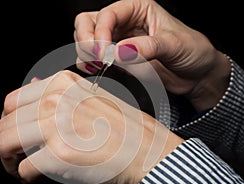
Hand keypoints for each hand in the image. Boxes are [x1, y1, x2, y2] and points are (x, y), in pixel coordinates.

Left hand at [0, 70, 182, 183]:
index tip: (16, 136)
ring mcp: (57, 126)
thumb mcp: (90, 97)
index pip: (12, 102)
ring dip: (10, 161)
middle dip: (6, 144)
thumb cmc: (122, 128)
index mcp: (62, 83)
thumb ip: (56, 92)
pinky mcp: (59, 155)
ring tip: (21, 168)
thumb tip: (29, 85)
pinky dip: (27, 176)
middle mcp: (56, 100)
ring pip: (5, 144)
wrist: (147, 151)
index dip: (9, 122)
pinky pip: (24, 169)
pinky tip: (38, 177)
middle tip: (15, 157)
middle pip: (5, 123)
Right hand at [74, 0, 230, 111]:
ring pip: (86, 40)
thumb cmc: (192, 51)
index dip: (101, 32)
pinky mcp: (116, 61)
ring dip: (85, 53)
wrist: (197, 75)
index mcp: (137, 9)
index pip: (107, 14)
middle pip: (88, 23)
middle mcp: (123, 23)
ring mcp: (117, 42)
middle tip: (97, 57)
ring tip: (98, 65)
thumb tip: (119, 52)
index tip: (104, 52)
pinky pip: (93, 60)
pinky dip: (89, 65)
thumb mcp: (174, 44)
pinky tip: (97, 70)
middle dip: (86, 39)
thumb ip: (147, 47)